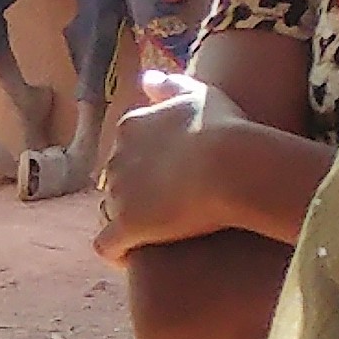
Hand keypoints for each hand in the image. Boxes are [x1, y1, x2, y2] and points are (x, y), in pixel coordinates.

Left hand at [96, 79, 230, 255]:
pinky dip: (116, 254)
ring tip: (155, 235)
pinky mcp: (126, 226)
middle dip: (133, 195)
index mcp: (132, 127)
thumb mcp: (199, 94)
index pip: (126, 150)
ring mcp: (119, 193)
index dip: (144, 167)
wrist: (232, 164)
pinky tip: (133, 260)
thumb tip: (147, 79)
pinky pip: (106, 246)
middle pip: (116, 180)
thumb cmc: (225, 127)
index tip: (168, 180)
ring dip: (126, 223)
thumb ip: (170, 86)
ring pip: (109, 211)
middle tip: (167, 209)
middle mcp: (117, 157)